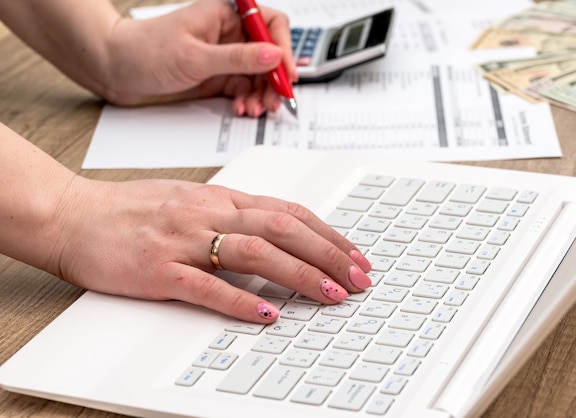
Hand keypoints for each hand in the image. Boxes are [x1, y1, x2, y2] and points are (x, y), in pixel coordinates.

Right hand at [51, 178, 371, 322]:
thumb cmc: (131, 210)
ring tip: (331, 293)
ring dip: (299, 274)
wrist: (74, 215)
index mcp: (218, 198)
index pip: (288, 211)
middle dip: (329, 253)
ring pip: (255, 251)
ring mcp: (184, 240)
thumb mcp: (190, 201)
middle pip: (283, 228)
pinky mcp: (158, 270)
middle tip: (360, 277)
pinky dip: (240, 299)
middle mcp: (208, 214)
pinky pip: (206, 285)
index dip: (327, 233)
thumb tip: (273, 233)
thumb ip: (231, 215)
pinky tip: (266, 313)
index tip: (354, 254)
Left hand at [102, 0, 296, 116]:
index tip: (286, 74)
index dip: (283, 48)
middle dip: (273, 78)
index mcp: (225, 14)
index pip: (270, 24)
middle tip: (275, 100)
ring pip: (258, 74)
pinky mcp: (217, 75)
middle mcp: (228, 33)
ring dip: (261, 93)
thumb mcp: (195, 57)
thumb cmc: (145, 50)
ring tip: (255, 109)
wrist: (116, 69)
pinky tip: (242, 108)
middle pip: (268, 53)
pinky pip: (243, 87)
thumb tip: (273, 55)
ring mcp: (224, 55)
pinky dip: (246, 99)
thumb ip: (237, 58)